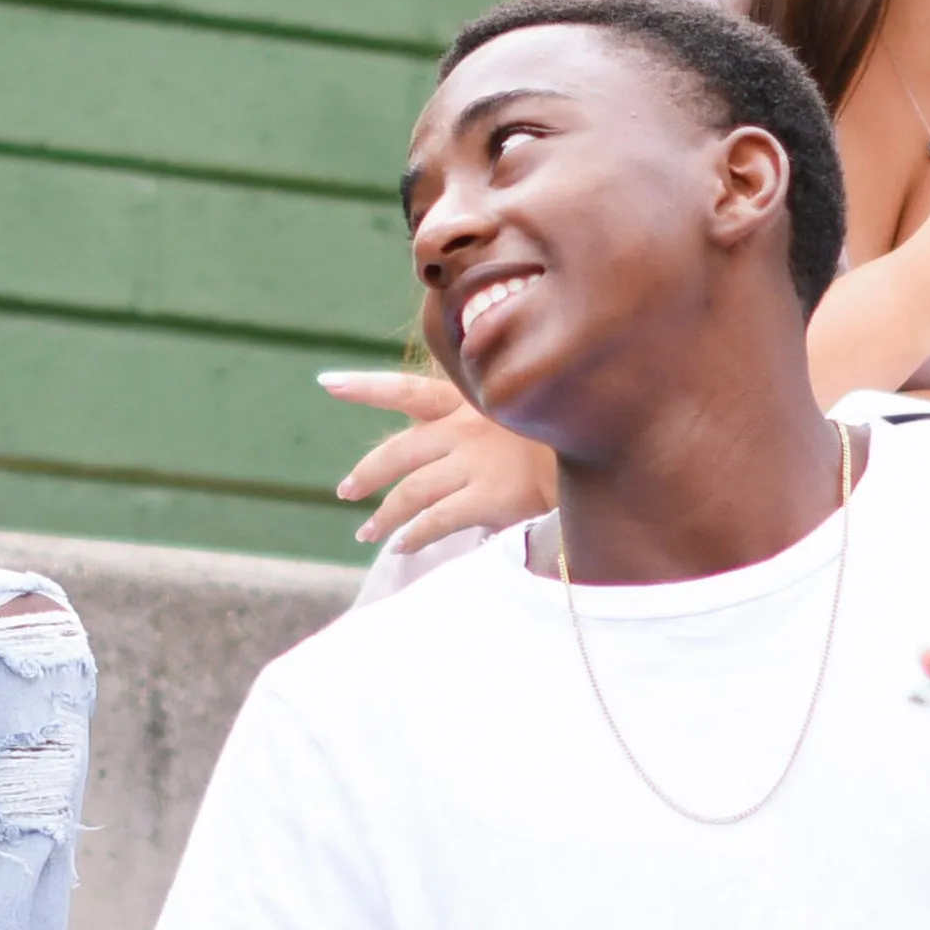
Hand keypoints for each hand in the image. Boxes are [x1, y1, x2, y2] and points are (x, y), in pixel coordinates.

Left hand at [319, 368, 555, 553]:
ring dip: (385, 516)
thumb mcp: (519, 407)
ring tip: (368, 532)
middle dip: (367, 473)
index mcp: (468, 400)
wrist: (603, 448)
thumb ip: (485, 419)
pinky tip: (402, 545)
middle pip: (398, 452)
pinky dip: (414, 535)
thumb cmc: (562, 430)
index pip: (406, 390)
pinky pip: (436, 520)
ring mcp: (475, 462)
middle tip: (346, 490)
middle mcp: (464, 428)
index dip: (364, 387)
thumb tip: (455, 434)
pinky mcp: (489, 496)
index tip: (326, 384)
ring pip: (411, 492)